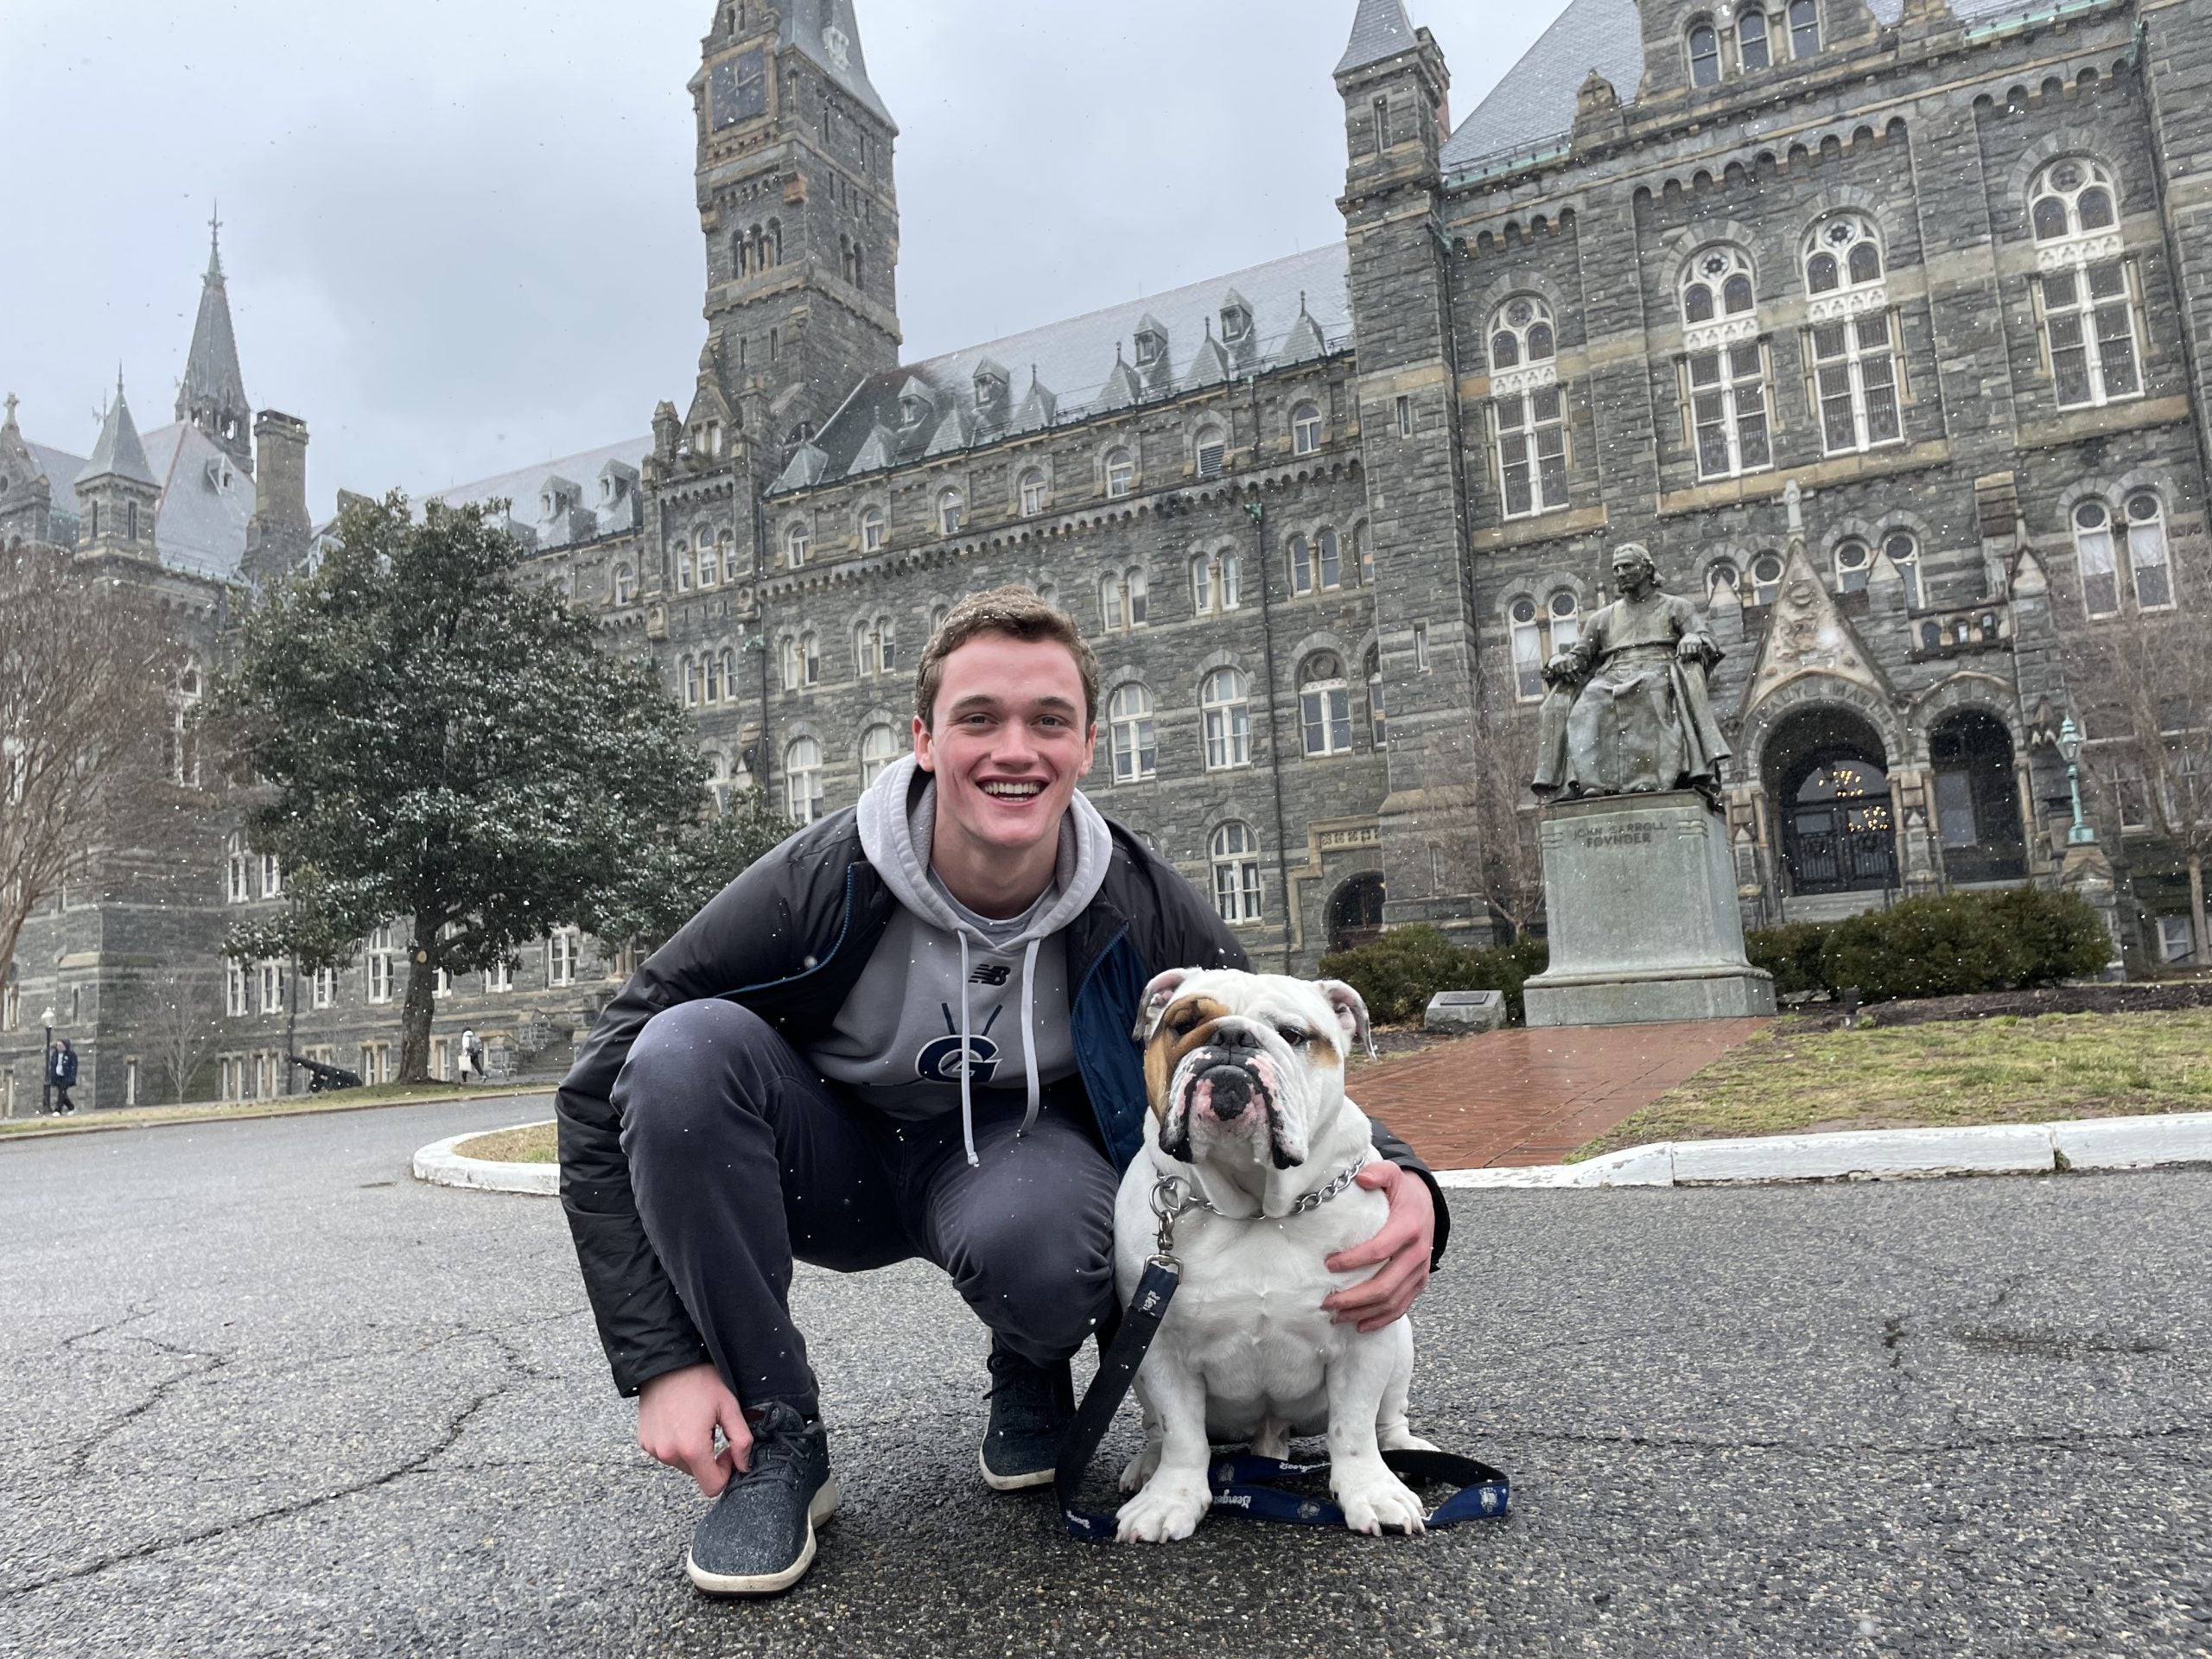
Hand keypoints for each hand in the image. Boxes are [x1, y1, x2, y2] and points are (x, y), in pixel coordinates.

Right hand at [637, 1362, 750, 1495]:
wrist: (666, 1362)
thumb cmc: (699, 1380)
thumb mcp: (729, 1406)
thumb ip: (741, 1440)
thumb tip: (744, 1465)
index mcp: (691, 1448)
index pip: (712, 1486)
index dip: (725, 1472)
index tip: (727, 1450)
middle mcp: (669, 1453)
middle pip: (697, 1474)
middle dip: (708, 1457)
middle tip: (711, 1429)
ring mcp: (654, 1449)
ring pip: (682, 1464)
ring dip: (692, 1450)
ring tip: (694, 1422)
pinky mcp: (645, 1442)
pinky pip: (667, 1453)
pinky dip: (676, 1443)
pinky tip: (679, 1421)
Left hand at [1322, 1161, 1434, 1332]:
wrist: (1428, 1203)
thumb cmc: (1403, 1191)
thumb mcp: (1393, 1174)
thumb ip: (1378, 1173)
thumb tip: (1361, 1178)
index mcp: (1409, 1227)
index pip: (1379, 1250)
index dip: (1353, 1261)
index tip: (1329, 1266)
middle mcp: (1417, 1253)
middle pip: (1385, 1285)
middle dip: (1353, 1297)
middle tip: (1326, 1302)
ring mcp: (1420, 1271)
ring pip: (1392, 1301)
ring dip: (1363, 1312)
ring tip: (1336, 1316)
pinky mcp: (1419, 1282)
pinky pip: (1402, 1306)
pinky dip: (1381, 1319)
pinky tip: (1360, 1325)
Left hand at [1677, 636, 1705, 661]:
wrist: (1692, 635)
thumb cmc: (1684, 642)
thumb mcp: (1680, 645)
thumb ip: (1678, 651)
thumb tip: (1675, 657)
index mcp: (1683, 643)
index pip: (1683, 653)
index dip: (1683, 658)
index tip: (1683, 662)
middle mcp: (1688, 642)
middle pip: (1689, 653)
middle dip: (1688, 658)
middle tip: (1688, 661)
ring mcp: (1694, 642)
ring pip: (1694, 652)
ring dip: (1693, 656)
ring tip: (1692, 658)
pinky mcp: (1699, 643)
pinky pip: (1699, 651)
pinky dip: (1698, 655)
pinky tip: (1696, 656)